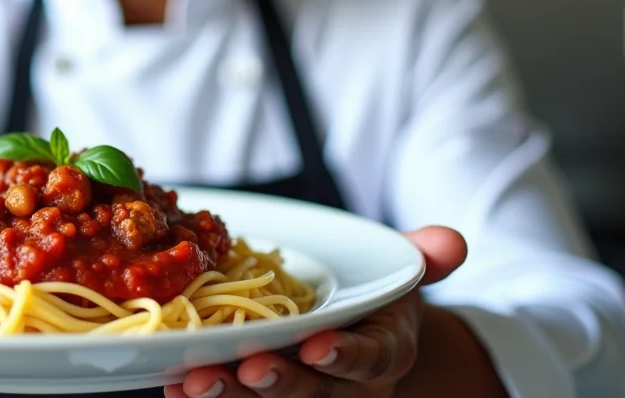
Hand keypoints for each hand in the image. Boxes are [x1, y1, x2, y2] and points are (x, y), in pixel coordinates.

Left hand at [165, 227, 467, 397]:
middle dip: (277, 382)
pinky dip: (205, 395)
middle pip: (310, 391)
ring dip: (228, 394)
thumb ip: (424, 257)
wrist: (359, 331)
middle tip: (244, 368)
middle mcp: (344, 385)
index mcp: (382, 351)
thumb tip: (452, 243)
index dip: (344, 355)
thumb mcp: (401, 272)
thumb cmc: (376, 296)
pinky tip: (172, 381)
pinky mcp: (263, 394)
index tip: (317, 346)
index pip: (367, 358)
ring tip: (191, 381)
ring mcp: (304, 394)